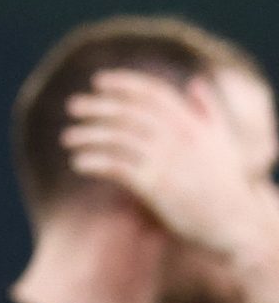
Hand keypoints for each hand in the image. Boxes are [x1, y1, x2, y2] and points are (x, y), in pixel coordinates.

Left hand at [64, 70, 273, 255]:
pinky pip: (116, 167)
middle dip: (97, 106)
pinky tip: (78, 163)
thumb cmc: (226, 181)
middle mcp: (179, 137)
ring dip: (88, 135)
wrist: (234, 222)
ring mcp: (166, 161)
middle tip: (72, 105)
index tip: (98, 81)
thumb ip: (208, 110)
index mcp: (193, 123)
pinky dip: (94, 162)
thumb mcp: (222, 140)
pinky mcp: (156, 186)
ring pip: (117, 138)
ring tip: (67, 137)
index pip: (153, 93)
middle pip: (128, 112)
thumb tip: (196, 81)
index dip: (124, 83)